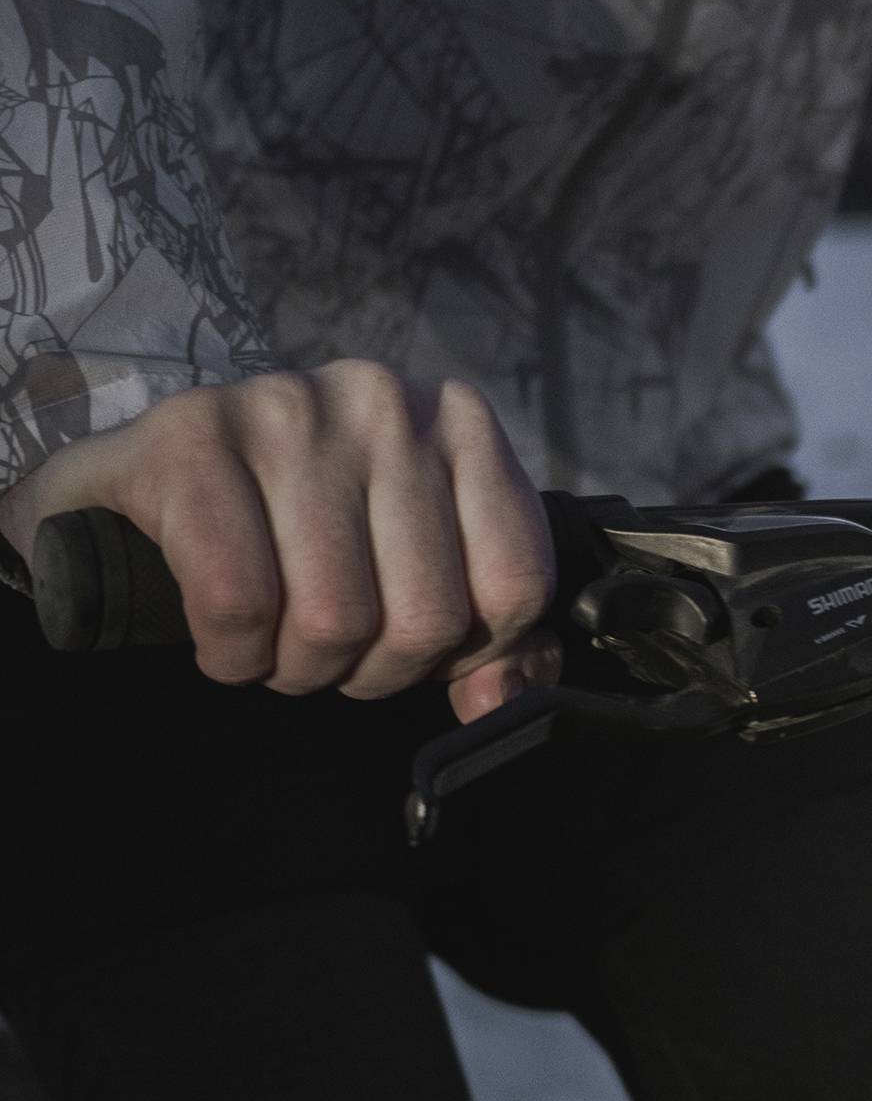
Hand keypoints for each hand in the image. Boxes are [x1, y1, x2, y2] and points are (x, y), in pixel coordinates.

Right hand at [0, 363, 559, 720]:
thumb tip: (505, 699)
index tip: (402, 643)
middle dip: (367, 671)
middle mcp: (384, 401)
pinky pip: (241, 602)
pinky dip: (231, 653)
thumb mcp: (405, 570)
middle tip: (320, 651)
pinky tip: (221, 638)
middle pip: (427, 618)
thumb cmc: (286, 531)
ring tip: (270, 642)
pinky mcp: (191, 435)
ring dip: (293, 669)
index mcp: (459, 424)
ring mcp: (288, 407)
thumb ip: (482, 636)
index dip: (459, 653)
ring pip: (336, 619)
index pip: (515, 585)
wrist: (127, 487)